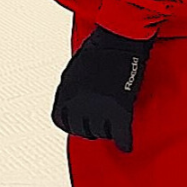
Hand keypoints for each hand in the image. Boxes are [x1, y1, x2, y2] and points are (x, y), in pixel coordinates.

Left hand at [52, 28, 153, 151]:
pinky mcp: (120, 109)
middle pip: (81, 130)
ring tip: (114, 129)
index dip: (71, 124)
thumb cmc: (98, 48)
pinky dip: (124, 143)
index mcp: (64, 93)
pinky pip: (120, 135)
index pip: (60, 120)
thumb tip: (71, 104)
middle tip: (100, 127)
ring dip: (107, 133)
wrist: (118, 39)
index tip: (80, 124)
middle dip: (90, 129)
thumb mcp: (73, 70)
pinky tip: (126, 146)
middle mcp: (77, 104)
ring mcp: (98, 108)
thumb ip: (70, 89)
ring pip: (101, 133)